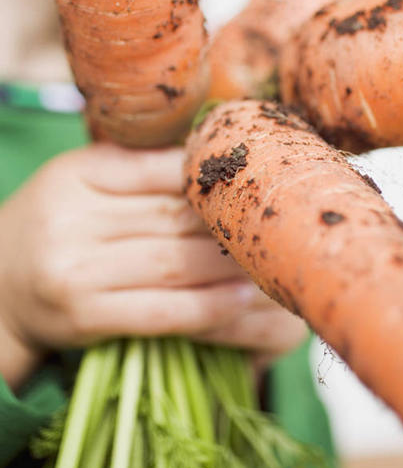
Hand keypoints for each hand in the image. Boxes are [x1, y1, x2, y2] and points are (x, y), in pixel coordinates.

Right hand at [0, 144, 304, 389]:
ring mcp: (77, 271)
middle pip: (174, 217)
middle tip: (281, 222)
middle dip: (231, 223)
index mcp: (77, 173)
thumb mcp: (83, 179)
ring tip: (274, 259)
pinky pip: (164, 310)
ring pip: (176, 263)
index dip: (212, 177)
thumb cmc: (56, 222)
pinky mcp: (86, 317)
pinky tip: (245, 297)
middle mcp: (72, 219)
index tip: (257, 179)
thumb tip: (217, 151)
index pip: (160, 169)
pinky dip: (210, 305)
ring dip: (232, 265)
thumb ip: (140, 165)